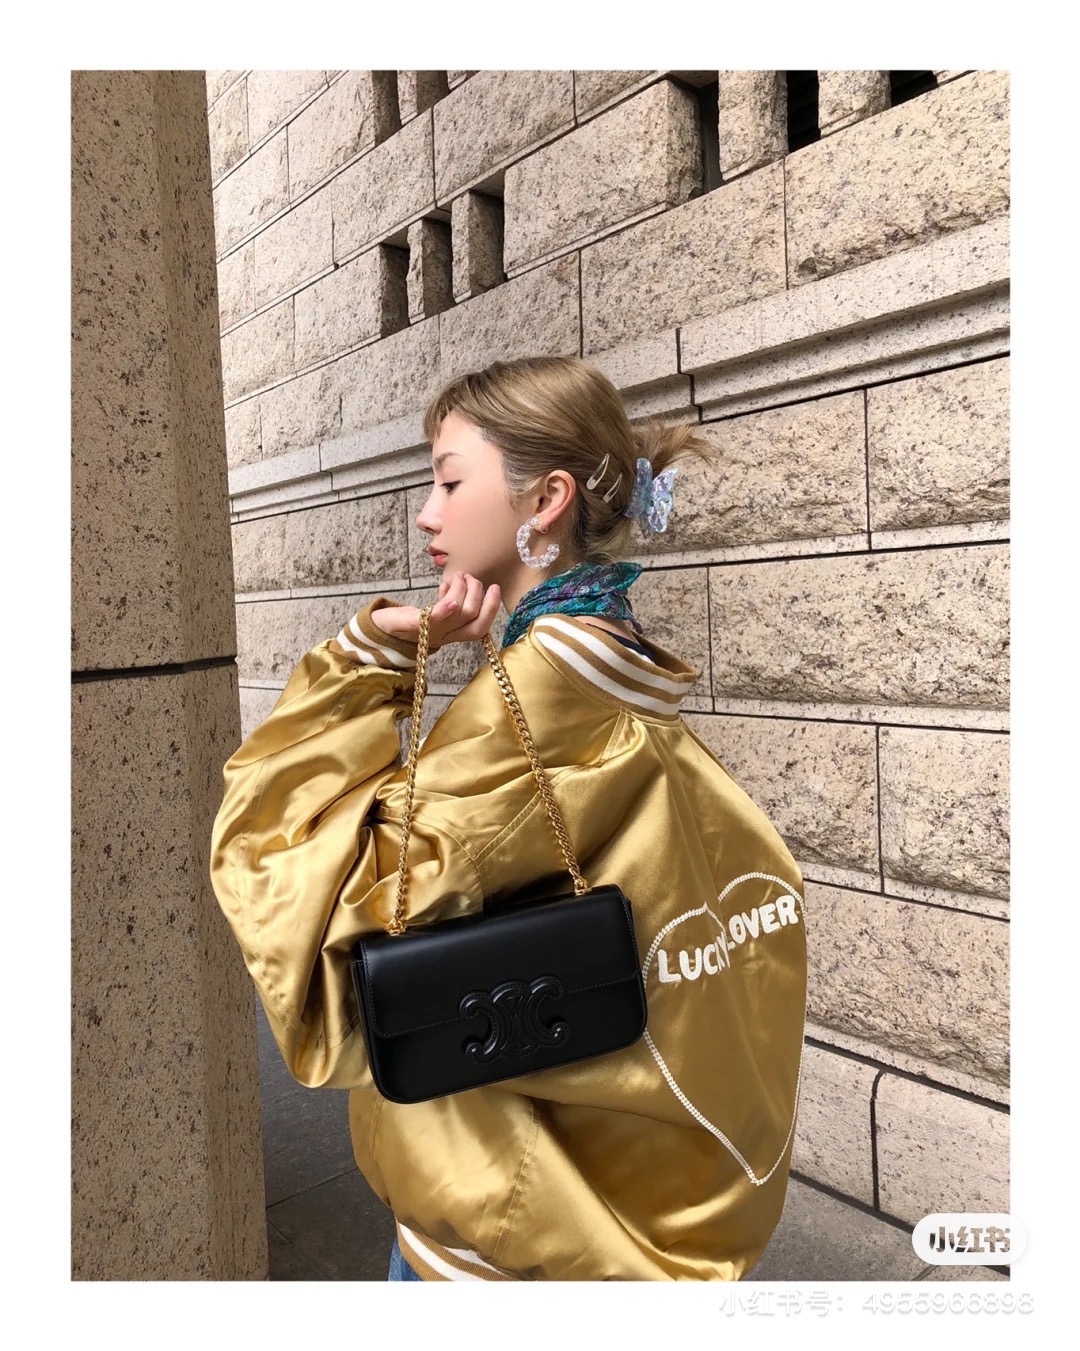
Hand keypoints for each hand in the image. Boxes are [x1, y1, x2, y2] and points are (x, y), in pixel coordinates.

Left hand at [369, 572, 501, 649]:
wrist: (377, 631)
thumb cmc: (406, 621)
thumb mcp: (432, 612)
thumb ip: (448, 600)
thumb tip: (460, 582)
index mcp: (449, 635)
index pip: (479, 630)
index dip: (491, 610)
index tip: (494, 588)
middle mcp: (443, 636)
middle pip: (473, 622)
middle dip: (480, 597)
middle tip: (472, 579)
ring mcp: (428, 632)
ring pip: (459, 613)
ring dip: (463, 589)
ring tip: (457, 576)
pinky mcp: (412, 625)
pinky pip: (434, 617)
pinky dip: (446, 603)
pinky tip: (445, 586)